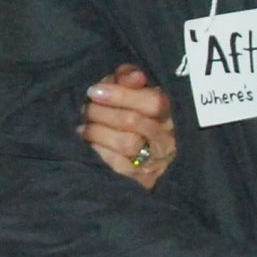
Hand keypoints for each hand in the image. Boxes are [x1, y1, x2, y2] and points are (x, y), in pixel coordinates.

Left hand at [83, 64, 177, 188]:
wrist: (150, 159)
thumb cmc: (138, 115)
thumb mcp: (136, 92)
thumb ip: (130, 79)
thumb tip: (133, 76)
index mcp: (171, 113)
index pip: (154, 101)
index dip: (121, 94)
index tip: (94, 91)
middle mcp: (167, 138)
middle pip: (133, 121)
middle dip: (102, 112)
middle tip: (87, 109)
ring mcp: (156, 161)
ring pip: (126, 143)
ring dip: (98, 131)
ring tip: (85, 127)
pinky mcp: (142, 180)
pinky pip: (117, 165)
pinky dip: (98, 151)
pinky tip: (89, 144)